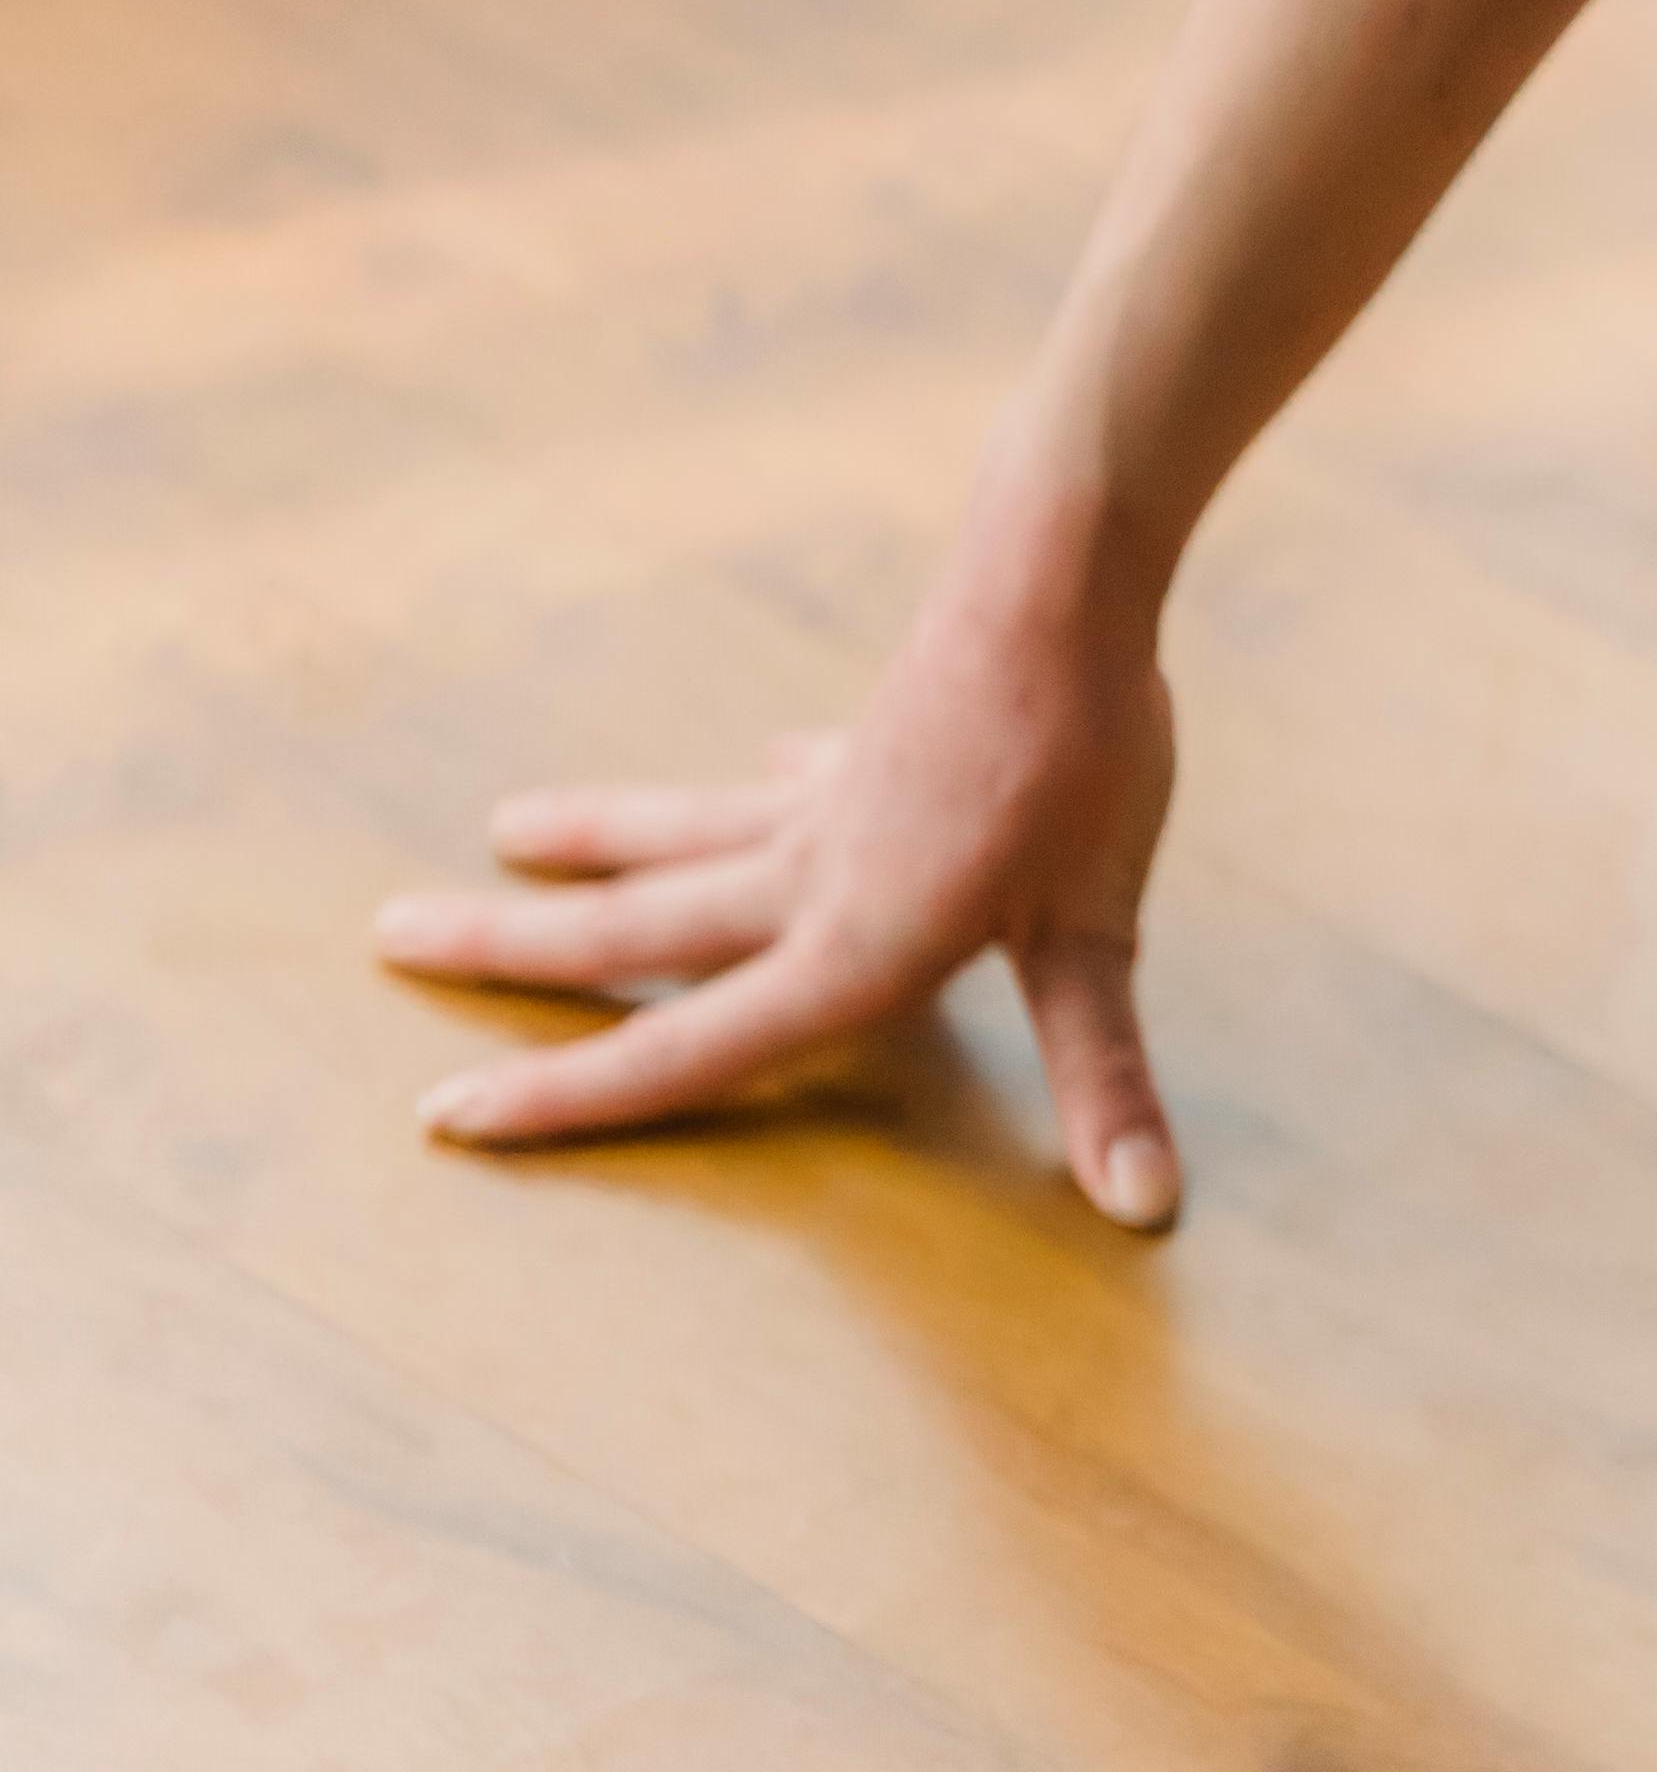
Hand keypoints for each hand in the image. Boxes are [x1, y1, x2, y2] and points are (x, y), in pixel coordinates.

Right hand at [375, 537, 1184, 1225]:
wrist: (1063, 571)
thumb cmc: (1082, 752)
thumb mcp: (1095, 929)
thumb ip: (1104, 1072)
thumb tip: (1147, 1209)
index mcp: (847, 946)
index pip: (683, 1049)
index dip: (564, 1097)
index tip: (443, 1115)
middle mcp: (811, 873)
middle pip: (633, 925)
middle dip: (506, 945)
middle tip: (386, 934)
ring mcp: (835, 794)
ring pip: (682, 831)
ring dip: (591, 839)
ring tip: (502, 828)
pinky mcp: (878, 733)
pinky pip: (791, 775)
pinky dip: (757, 784)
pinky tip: (761, 764)